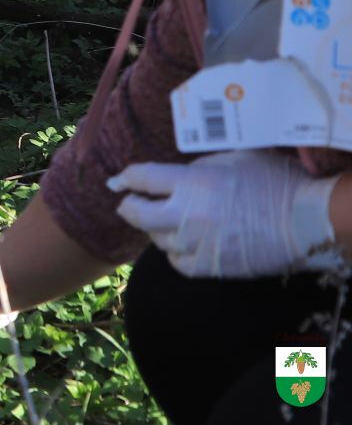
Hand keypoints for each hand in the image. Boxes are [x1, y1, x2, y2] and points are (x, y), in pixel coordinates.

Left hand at [110, 150, 342, 278]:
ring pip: (158, 240)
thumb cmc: (273, 182)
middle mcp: (189, 213)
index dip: (125, 178)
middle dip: (129, 207)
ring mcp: (200, 243)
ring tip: (166, 223)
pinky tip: (183, 245)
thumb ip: (196, 166)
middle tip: (130, 203)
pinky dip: (176, 254)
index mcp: (192, 181)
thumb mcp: (231, 158)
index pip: (141, 177)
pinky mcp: (213, 266)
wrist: (306, 220)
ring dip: (158, 230)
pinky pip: (178, 264)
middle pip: (137, 214)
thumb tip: (172, 173)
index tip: (117, 182)